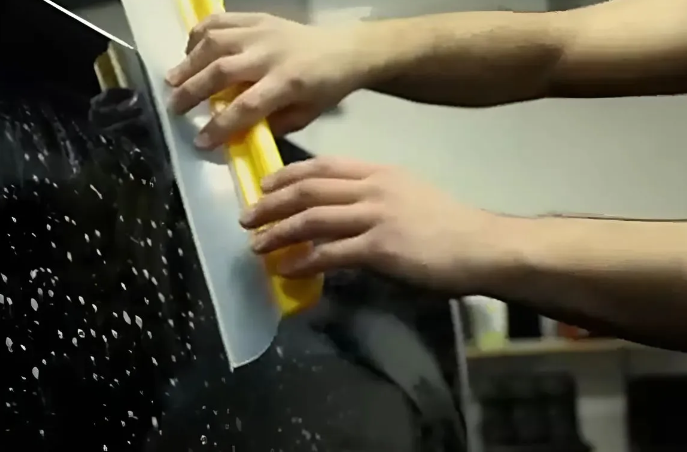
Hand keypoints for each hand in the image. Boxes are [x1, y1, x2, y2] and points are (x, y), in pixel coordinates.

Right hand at [166, 13, 367, 148]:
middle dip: (193, 92)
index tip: (201, 141)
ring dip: (189, 62)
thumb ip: (271, 125)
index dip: (220, 125)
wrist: (345, 49)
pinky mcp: (257, 18)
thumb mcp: (305, 115)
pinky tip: (188, 51)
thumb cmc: (325, 88)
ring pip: (215, 43)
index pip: (246, 106)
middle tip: (174, 109)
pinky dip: (199, 34)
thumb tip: (235, 134)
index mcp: (288, 82)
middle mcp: (270, 54)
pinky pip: (220, 21)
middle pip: (222, 71)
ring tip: (171, 81)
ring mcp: (261, 32)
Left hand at [239, 157, 508, 293]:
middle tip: (248, 217)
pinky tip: (286, 270)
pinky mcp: (379, 248)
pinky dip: (302, 262)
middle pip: (309, 190)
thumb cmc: (447, 225)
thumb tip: (339, 210)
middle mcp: (372, 189)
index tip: (265, 184)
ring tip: (257, 245)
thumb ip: (372, 197)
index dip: (288, 174)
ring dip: (278, 233)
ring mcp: (375, 217)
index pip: (323, 166)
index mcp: (379, 173)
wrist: (481, 246)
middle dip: (272, 203)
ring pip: (312, 219)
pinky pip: (329, 254)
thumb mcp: (408, 194)